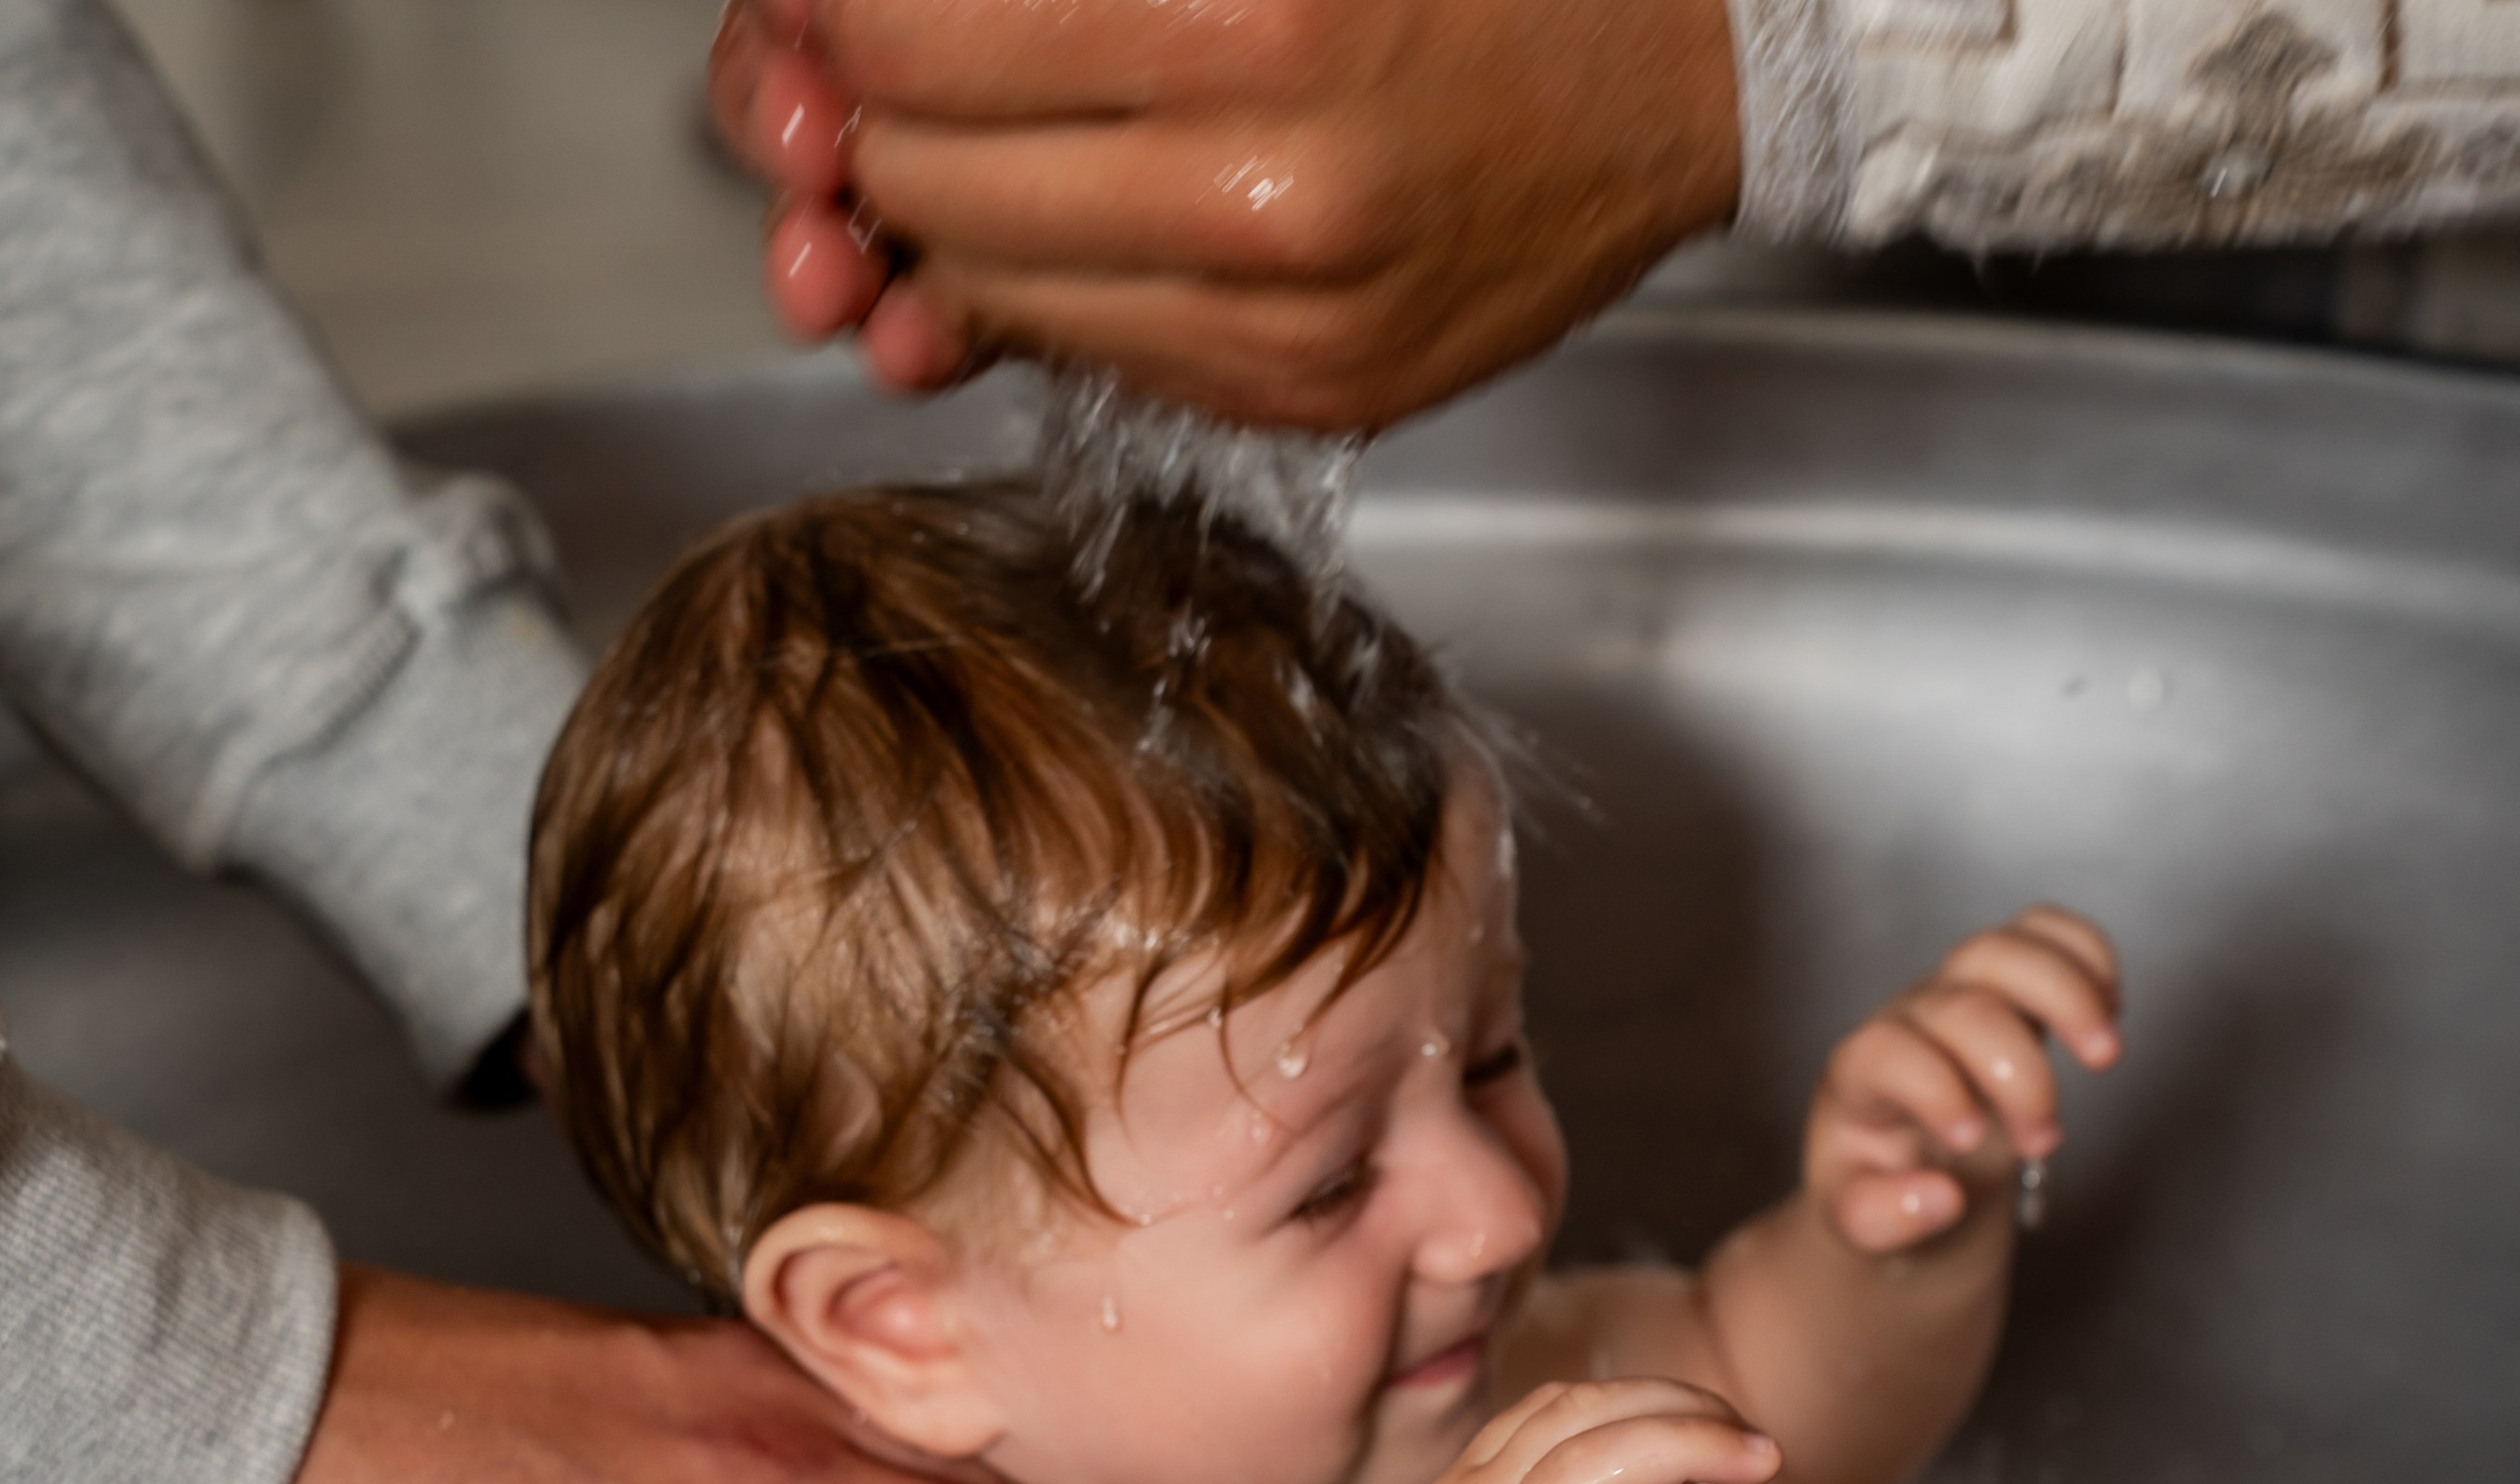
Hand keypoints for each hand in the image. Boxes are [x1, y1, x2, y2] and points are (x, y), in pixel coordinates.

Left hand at [708, 0, 1742, 426]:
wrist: (1681, 67)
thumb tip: (832, 28)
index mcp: (1251, 17)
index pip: (905, 38)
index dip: (828, 13)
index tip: (827, 1)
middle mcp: (1265, 195)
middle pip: (917, 181)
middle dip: (858, 124)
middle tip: (864, 73)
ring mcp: (1288, 327)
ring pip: (987, 292)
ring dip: (937, 220)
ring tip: (971, 144)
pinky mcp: (1312, 398)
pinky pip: (1092, 354)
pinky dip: (1049, 287)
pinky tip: (1084, 215)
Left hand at [1806, 908, 2123, 1255]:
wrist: (1904, 1162)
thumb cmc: (1880, 1186)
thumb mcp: (1861, 1224)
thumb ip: (1883, 1219)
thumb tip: (1941, 1199)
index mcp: (1858, 1076)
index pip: (1888, 1051)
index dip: (1935, 1089)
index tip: (1970, 1141)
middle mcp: (1907, 1021)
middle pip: (1963, 1007)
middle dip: (2019, 1075)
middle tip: (2043, 1140)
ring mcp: (1958, 993)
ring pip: (2005, 950)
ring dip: (2067, 997)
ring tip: (2104, 1056)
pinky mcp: (2008, 984)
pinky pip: (2045, 932)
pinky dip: (2087, 955)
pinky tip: (2110, 1009)